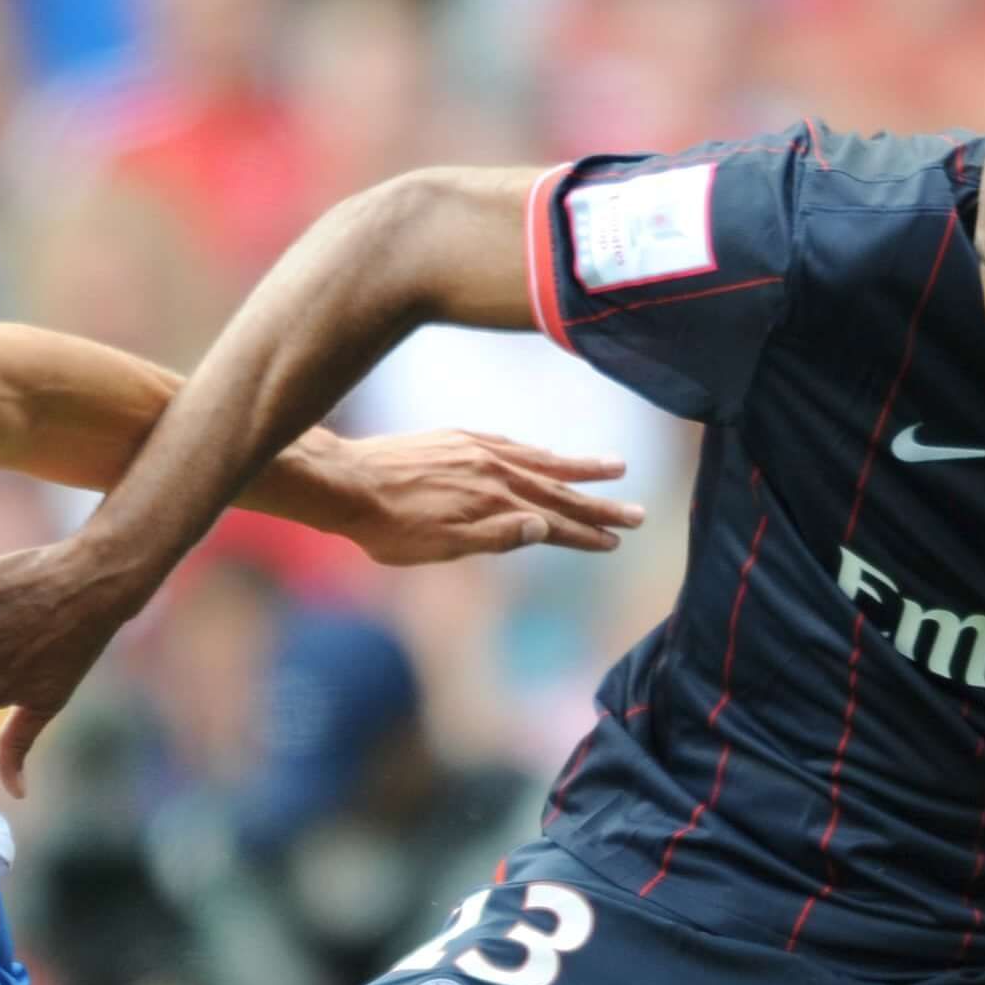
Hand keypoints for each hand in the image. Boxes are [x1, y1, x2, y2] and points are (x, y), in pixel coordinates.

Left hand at [322, 431, 641, 565]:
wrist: (346, 483)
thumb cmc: (388, 527)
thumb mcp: (441, 546)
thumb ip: (495, 537)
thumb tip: (543, 529)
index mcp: (494, 505)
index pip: (553, 523)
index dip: (586, 534)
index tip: (616, 540)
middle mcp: (495, 473)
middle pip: (558, 491)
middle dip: (600, 505)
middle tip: (639, 513)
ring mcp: (479, 452)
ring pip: (541, 461)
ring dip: (580, 468)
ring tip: (615, 467)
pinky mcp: (459, 438)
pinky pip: (513, 444)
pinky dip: (538, 451)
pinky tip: (548, 454)